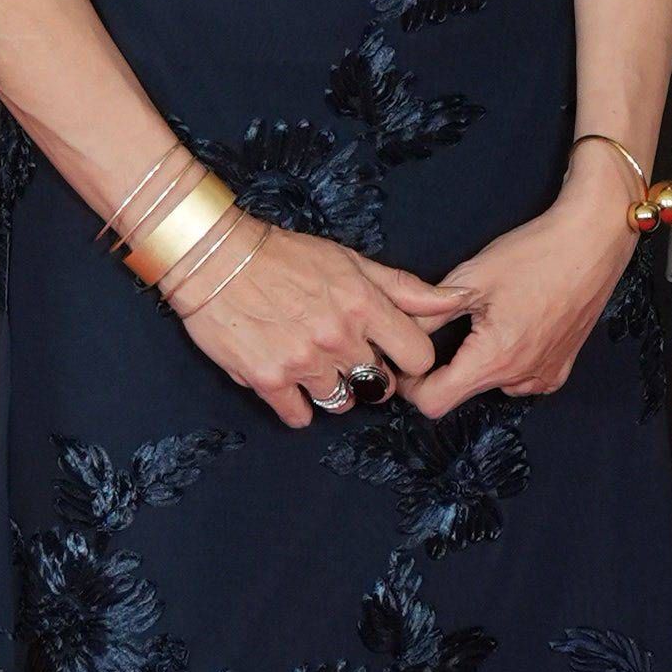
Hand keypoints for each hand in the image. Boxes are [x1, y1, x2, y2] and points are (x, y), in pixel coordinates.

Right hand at [165, 224, 457, 429]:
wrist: (215, 258)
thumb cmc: (285, 255)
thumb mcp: (350, 260)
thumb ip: (403, 288)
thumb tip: (456, 300)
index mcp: (363, 305)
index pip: (418, 357)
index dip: (409, 359)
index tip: (392, 353)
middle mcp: (338, 337)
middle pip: (380, 385)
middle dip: (371, 374)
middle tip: (348, 356)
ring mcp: (303, 362)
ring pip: (342, 403)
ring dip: (334, 390)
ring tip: (315, 364)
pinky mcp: (267, 379)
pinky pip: (300, 416)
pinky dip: (298, 405)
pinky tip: (290, 381)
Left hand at [408, 190, 638, 417]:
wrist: (593, 241)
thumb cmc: (534, 254)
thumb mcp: (470, 278)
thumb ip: (428, 314)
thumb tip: (397, 332)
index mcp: (494, 358)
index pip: (434, 402)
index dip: (411, 385)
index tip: (408, 361)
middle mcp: (520, 377)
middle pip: (461, 394)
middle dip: (443, 370)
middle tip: (446, 329)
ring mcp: (544, 377)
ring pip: (491, 387)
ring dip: (477, 366)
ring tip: (486, 322)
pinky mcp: (561, 369)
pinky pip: (521, 380)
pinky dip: (507, 363)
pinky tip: (515, 328)